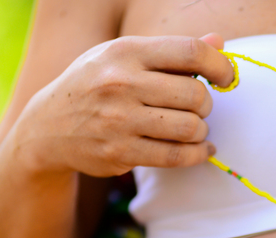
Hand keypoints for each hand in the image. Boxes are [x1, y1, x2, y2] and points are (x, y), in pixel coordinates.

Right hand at [11, 34, 234, 176]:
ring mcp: (119, 120)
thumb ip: (172, 52)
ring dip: (200, 131)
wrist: (48, 126)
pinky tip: (200, 149)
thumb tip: (220, 43)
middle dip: (206, 104)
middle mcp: (121, 82)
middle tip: (198, 108)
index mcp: (126, 51)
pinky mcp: (120, 153)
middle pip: (196, 94)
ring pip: (190, 128)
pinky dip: (197, 154)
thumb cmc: (96, 84)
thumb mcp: (123, 57)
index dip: (220, 66)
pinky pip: (176, 156)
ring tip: (193, 128)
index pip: (190, 52)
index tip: (227, 77)